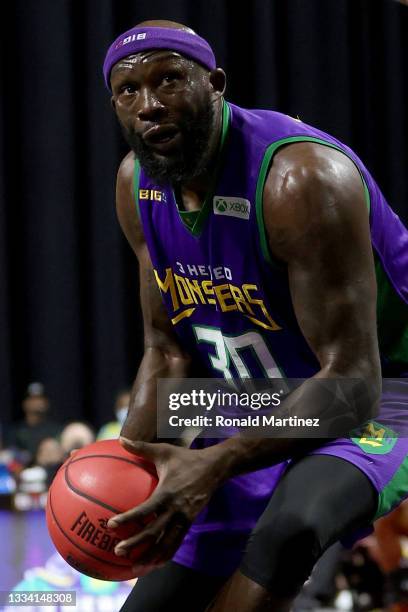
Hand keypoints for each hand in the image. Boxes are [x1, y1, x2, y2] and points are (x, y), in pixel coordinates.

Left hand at [107, 437, 226, 572]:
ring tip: (135, 569)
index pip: (145, 510)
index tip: (111, 525)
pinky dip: (165, 554)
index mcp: (167, 493)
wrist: (215, 468)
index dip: (128, 519)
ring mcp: (184, 518)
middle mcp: (175, 509)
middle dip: (136, 544)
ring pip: (166, 543)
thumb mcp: (164, 451)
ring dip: (151, 557)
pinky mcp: (190, 522)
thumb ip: (141, 447)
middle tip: (117, 552)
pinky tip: (154, 564)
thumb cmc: (185, 458)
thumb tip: (121, 439)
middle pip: (154, 532)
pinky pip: (176, 542)